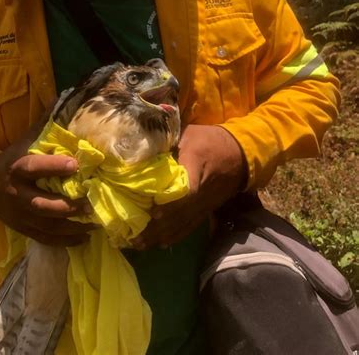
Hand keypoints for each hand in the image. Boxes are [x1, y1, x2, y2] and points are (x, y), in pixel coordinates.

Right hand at [0, 117, 93, 245]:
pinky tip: (84, 237)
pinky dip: (66, 240)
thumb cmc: (13, 160)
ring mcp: (19, 216)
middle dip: (66, 206)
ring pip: (46, 225)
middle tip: (90, 203)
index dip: (53, 166)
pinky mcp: (24, 229)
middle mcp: (16, 195)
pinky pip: (45, 238)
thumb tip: (63, 99)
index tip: (76, 164)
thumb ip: (43, 126)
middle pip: (41, 205)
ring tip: (94, 223)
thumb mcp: (23, 142)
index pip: (34, 168)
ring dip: (71, 226)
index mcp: (16, 169)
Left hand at [132, 125, 245, 249]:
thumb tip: (141, 148)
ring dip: (162, 234)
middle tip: (136, 237)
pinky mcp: (207, 209)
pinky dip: (176, 235)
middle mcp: (202, 189)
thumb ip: (167, 141)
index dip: (171, 204)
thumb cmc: (210, 140)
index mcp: (196, 165)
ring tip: (141, 244)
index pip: (188, 190)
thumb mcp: (188, 134)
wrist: (240, 153)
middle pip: (181, 213)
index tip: (154, 213)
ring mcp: (206, 202)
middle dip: (158, 227)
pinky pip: (191, 225)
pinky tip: (161, 243)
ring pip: (184, 222)